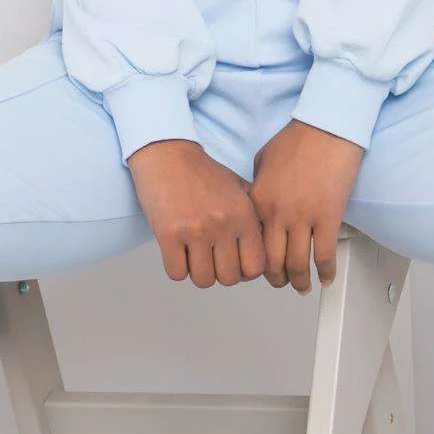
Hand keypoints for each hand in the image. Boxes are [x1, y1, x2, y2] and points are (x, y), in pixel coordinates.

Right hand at [126, 139, 267, 289]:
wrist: (168, 153)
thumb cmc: (204, 174)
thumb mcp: (239, 189)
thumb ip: (255, 218)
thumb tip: (265, 251)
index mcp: (243, 214)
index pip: (256, 267)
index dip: (246, 272)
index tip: (235, 263)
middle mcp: (222, 223)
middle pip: (229, 278)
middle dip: (221, 274)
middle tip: (212, 260)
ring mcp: (195, 230)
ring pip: (203, 280)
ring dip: (198, 273)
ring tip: (195, 256)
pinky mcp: (168, 234)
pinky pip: (176, 273)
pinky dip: (177, 268)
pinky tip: (178, 252)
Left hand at [248, 118, 364, 293]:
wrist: (326, 126)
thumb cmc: (298, 139)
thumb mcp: (262, 162)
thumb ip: (257, 186)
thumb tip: (257, 203)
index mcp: (258, 200)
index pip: (251, 244)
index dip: (254, 261)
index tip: (261, 267)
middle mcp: (277, 213)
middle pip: (272, 261)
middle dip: (276, 279)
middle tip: (281, 283)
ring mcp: (302, 217)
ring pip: (298, 264)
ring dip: (300, 281)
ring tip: (303, 286)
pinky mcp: (328, 216)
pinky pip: (324, 254)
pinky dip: (325, 271)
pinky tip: (326, 276)